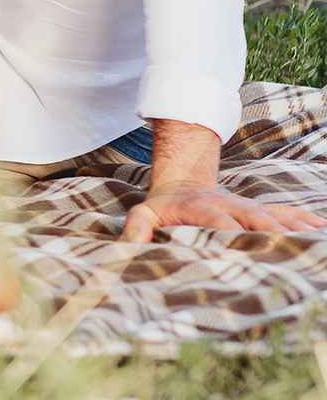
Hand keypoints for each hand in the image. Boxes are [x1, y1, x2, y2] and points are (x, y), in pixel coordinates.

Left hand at [120, 180, 326, 241]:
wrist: (182, 181)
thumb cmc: (163, 206)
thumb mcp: (144, 213)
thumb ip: (135, 229)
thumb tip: (125, 251)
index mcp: (202, 207)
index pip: (218, 221)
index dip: (230, 233)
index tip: (241, 246)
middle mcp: (231, 205)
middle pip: (255, 217)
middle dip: (272, 232)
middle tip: (290, 248)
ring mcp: (248, 206)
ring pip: (276, 214)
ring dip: (296, 227)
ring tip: (317, 240)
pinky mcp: (260, 209)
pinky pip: (288, 213)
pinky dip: (306, 221)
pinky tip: (322, 231)